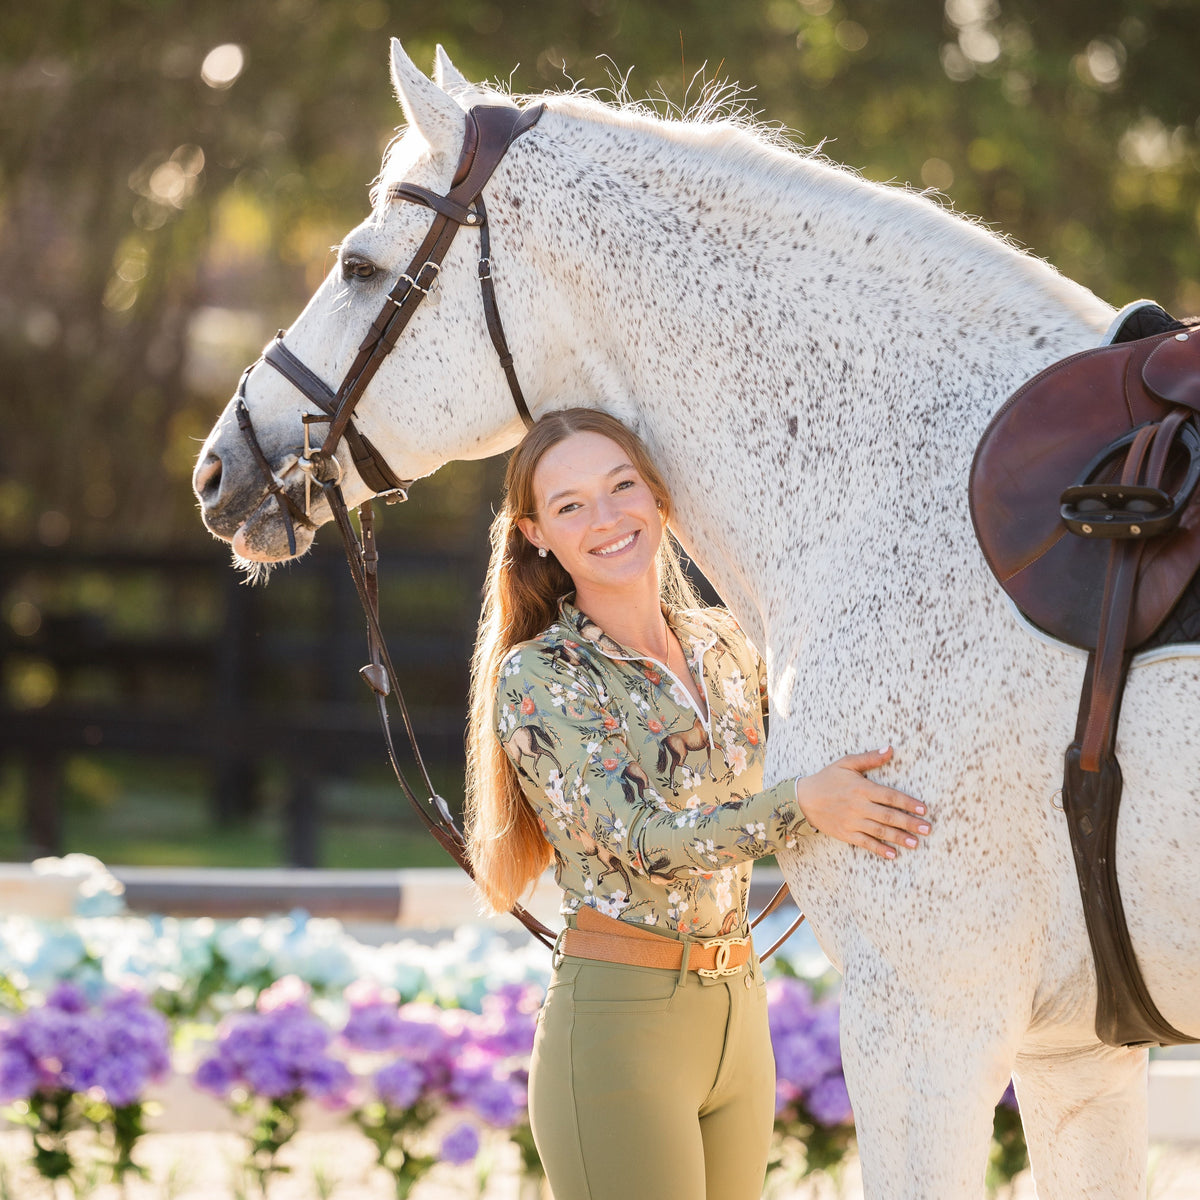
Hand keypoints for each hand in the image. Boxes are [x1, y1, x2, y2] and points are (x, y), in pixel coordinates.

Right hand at [794, 747, 928, 859]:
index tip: (924, 809)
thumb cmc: (826, 779)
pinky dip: (879, 849)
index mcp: (862, 788)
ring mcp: (852, 822)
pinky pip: (865, 843)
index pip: (890, 796)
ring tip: (915, 843)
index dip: (908, 803)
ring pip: (880, 831)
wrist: (803, 799)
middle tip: (927, 829)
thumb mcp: (846, 763)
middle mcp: (859, 806)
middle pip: (889, 816)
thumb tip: (890, 749)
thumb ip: (869, 758)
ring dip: (899, 838)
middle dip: (910, 823)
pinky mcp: (846, 834)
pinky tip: (892, 854)